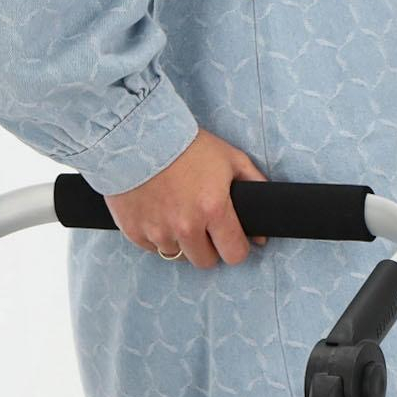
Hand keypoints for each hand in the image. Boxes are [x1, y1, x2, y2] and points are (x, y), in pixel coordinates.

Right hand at [107, 129, 266, 267]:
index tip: (230, 238)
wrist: (137, 135)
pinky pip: (152, 248)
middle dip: (208, 247)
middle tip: (203, 226)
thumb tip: (262, 234)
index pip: (234, 254)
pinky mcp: (135, 232)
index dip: (236, 247)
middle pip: (205, 262)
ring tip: (177, 214)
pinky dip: (157, 236)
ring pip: (178, 256)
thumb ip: (254, 188)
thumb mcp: (230, 158)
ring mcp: (158, 232)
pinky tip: (157, 213)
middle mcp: (186, 226)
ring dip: (181, 242)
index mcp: (214, 209)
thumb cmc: (188, 144)